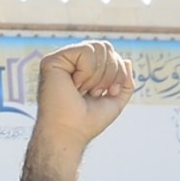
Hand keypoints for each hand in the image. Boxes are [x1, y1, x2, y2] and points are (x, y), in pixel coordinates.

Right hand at [27, 40, 136, 169]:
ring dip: (98, 75)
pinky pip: (85, 51)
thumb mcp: (115, 100)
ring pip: (97, 47)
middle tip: (94, 93)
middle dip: (110, 73)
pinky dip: (87, 71)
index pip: (110, 53)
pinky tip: (75, 85)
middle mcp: (72, 62)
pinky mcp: (52, 60)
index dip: (116, 72)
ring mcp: (61, 60)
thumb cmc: (88, 122)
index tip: (104, 94)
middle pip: (106, 47)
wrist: (70, 133)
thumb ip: (124, 81)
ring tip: (83, 90)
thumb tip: (127, 60)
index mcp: (84, 69)